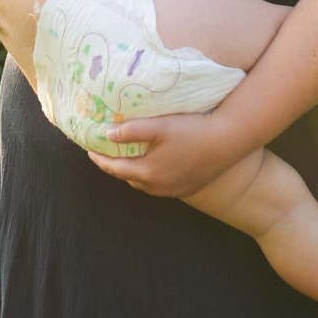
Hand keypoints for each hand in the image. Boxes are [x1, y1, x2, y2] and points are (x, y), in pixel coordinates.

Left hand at [86, 111, 250, 197]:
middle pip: (128, 178)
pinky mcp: (188, 189)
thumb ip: (132, 131)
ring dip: (134, 173)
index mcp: (148, 172)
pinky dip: (151, 177)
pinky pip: (161, 186)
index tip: (89, 150)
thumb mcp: (160, 126)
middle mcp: (158, 187)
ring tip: (128, 159)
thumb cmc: (192, 130)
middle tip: (106, 153)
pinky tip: (154, 166)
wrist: (228, 141)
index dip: (100, 159)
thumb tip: (107, 134)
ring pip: (145, 184)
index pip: (114, 168)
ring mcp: (174, 191)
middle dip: (115, 167)